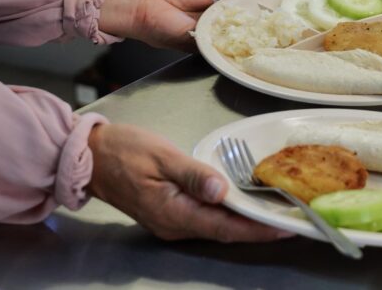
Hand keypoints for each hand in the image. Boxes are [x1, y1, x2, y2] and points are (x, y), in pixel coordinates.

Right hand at [87, 123, 291, 241]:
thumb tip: (222, 192)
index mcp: (173, 213)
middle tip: (292, 219)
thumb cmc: (124, 150)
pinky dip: (229, 215)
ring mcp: (170, 222)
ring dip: (246, 222)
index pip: (226, 227)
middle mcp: (174, 225)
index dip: (258, 228)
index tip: (286, 227)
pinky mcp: (169, 213)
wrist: (89, 156)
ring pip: (216, 227)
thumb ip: (194, 175)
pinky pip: (206, 219)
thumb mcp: (162, 155)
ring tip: (276, 213)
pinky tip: (244, 205)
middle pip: (225, 231)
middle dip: (259, 228)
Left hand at [98, 0, 257, 49]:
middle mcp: (211, 21)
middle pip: (237, 26)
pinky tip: (245, 42)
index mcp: (213, 3)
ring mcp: (206, 35)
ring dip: (243, 36)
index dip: (254, 11)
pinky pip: (217, 47)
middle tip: (276, 27)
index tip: (273, 12)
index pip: (239, 10)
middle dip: (253, 26)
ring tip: (266, 35)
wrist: (144, 1)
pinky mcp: (198, 46)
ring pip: (230, 38)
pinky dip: (227, 45)